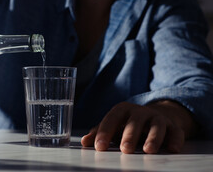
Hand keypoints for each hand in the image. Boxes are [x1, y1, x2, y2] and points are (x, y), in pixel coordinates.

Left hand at [81, 101, 196, 153]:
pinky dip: (175, 140)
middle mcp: (141, 112)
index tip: (99, 147)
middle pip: (135, 121)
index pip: (112, 118)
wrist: (156, 116)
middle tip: (125, 149)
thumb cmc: (129, 123)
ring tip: (148, 150)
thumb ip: (99, 133)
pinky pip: (176, 132)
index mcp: (123, 110)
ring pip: (157, 126)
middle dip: (130, 135)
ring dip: (153, 138)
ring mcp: (158, 118)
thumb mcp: (114, 125)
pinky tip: (172, 149)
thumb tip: (84, 142)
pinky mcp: (173, 127)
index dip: (105, 132)